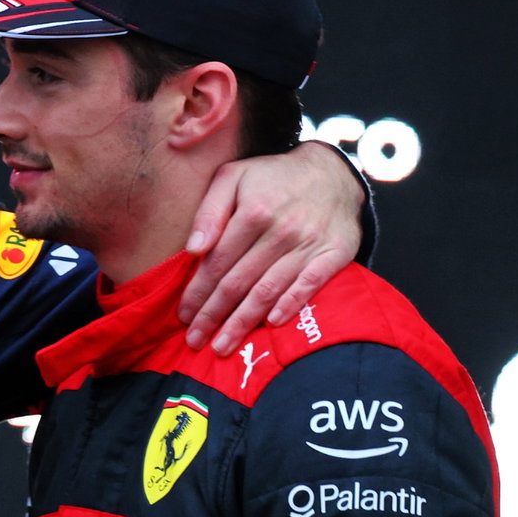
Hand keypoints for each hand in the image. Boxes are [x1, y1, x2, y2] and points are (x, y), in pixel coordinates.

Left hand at [178, 141, 364, 354]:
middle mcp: (280, 230)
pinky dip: (291, 305)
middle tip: (195, 340)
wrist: (331, 171)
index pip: (217, 263)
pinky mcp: (335, 253)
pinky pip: (310, 285)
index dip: (198, 292)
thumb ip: (209, 211)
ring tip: (222, 345)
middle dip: (213, 315)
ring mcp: (309, 244)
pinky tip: (271, 324)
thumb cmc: (270, 177)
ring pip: (269, 290)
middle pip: (239, 282)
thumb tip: (193, 249)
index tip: (183, 316)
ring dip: (243, 322)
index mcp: (252, 212)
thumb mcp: (232, 177)